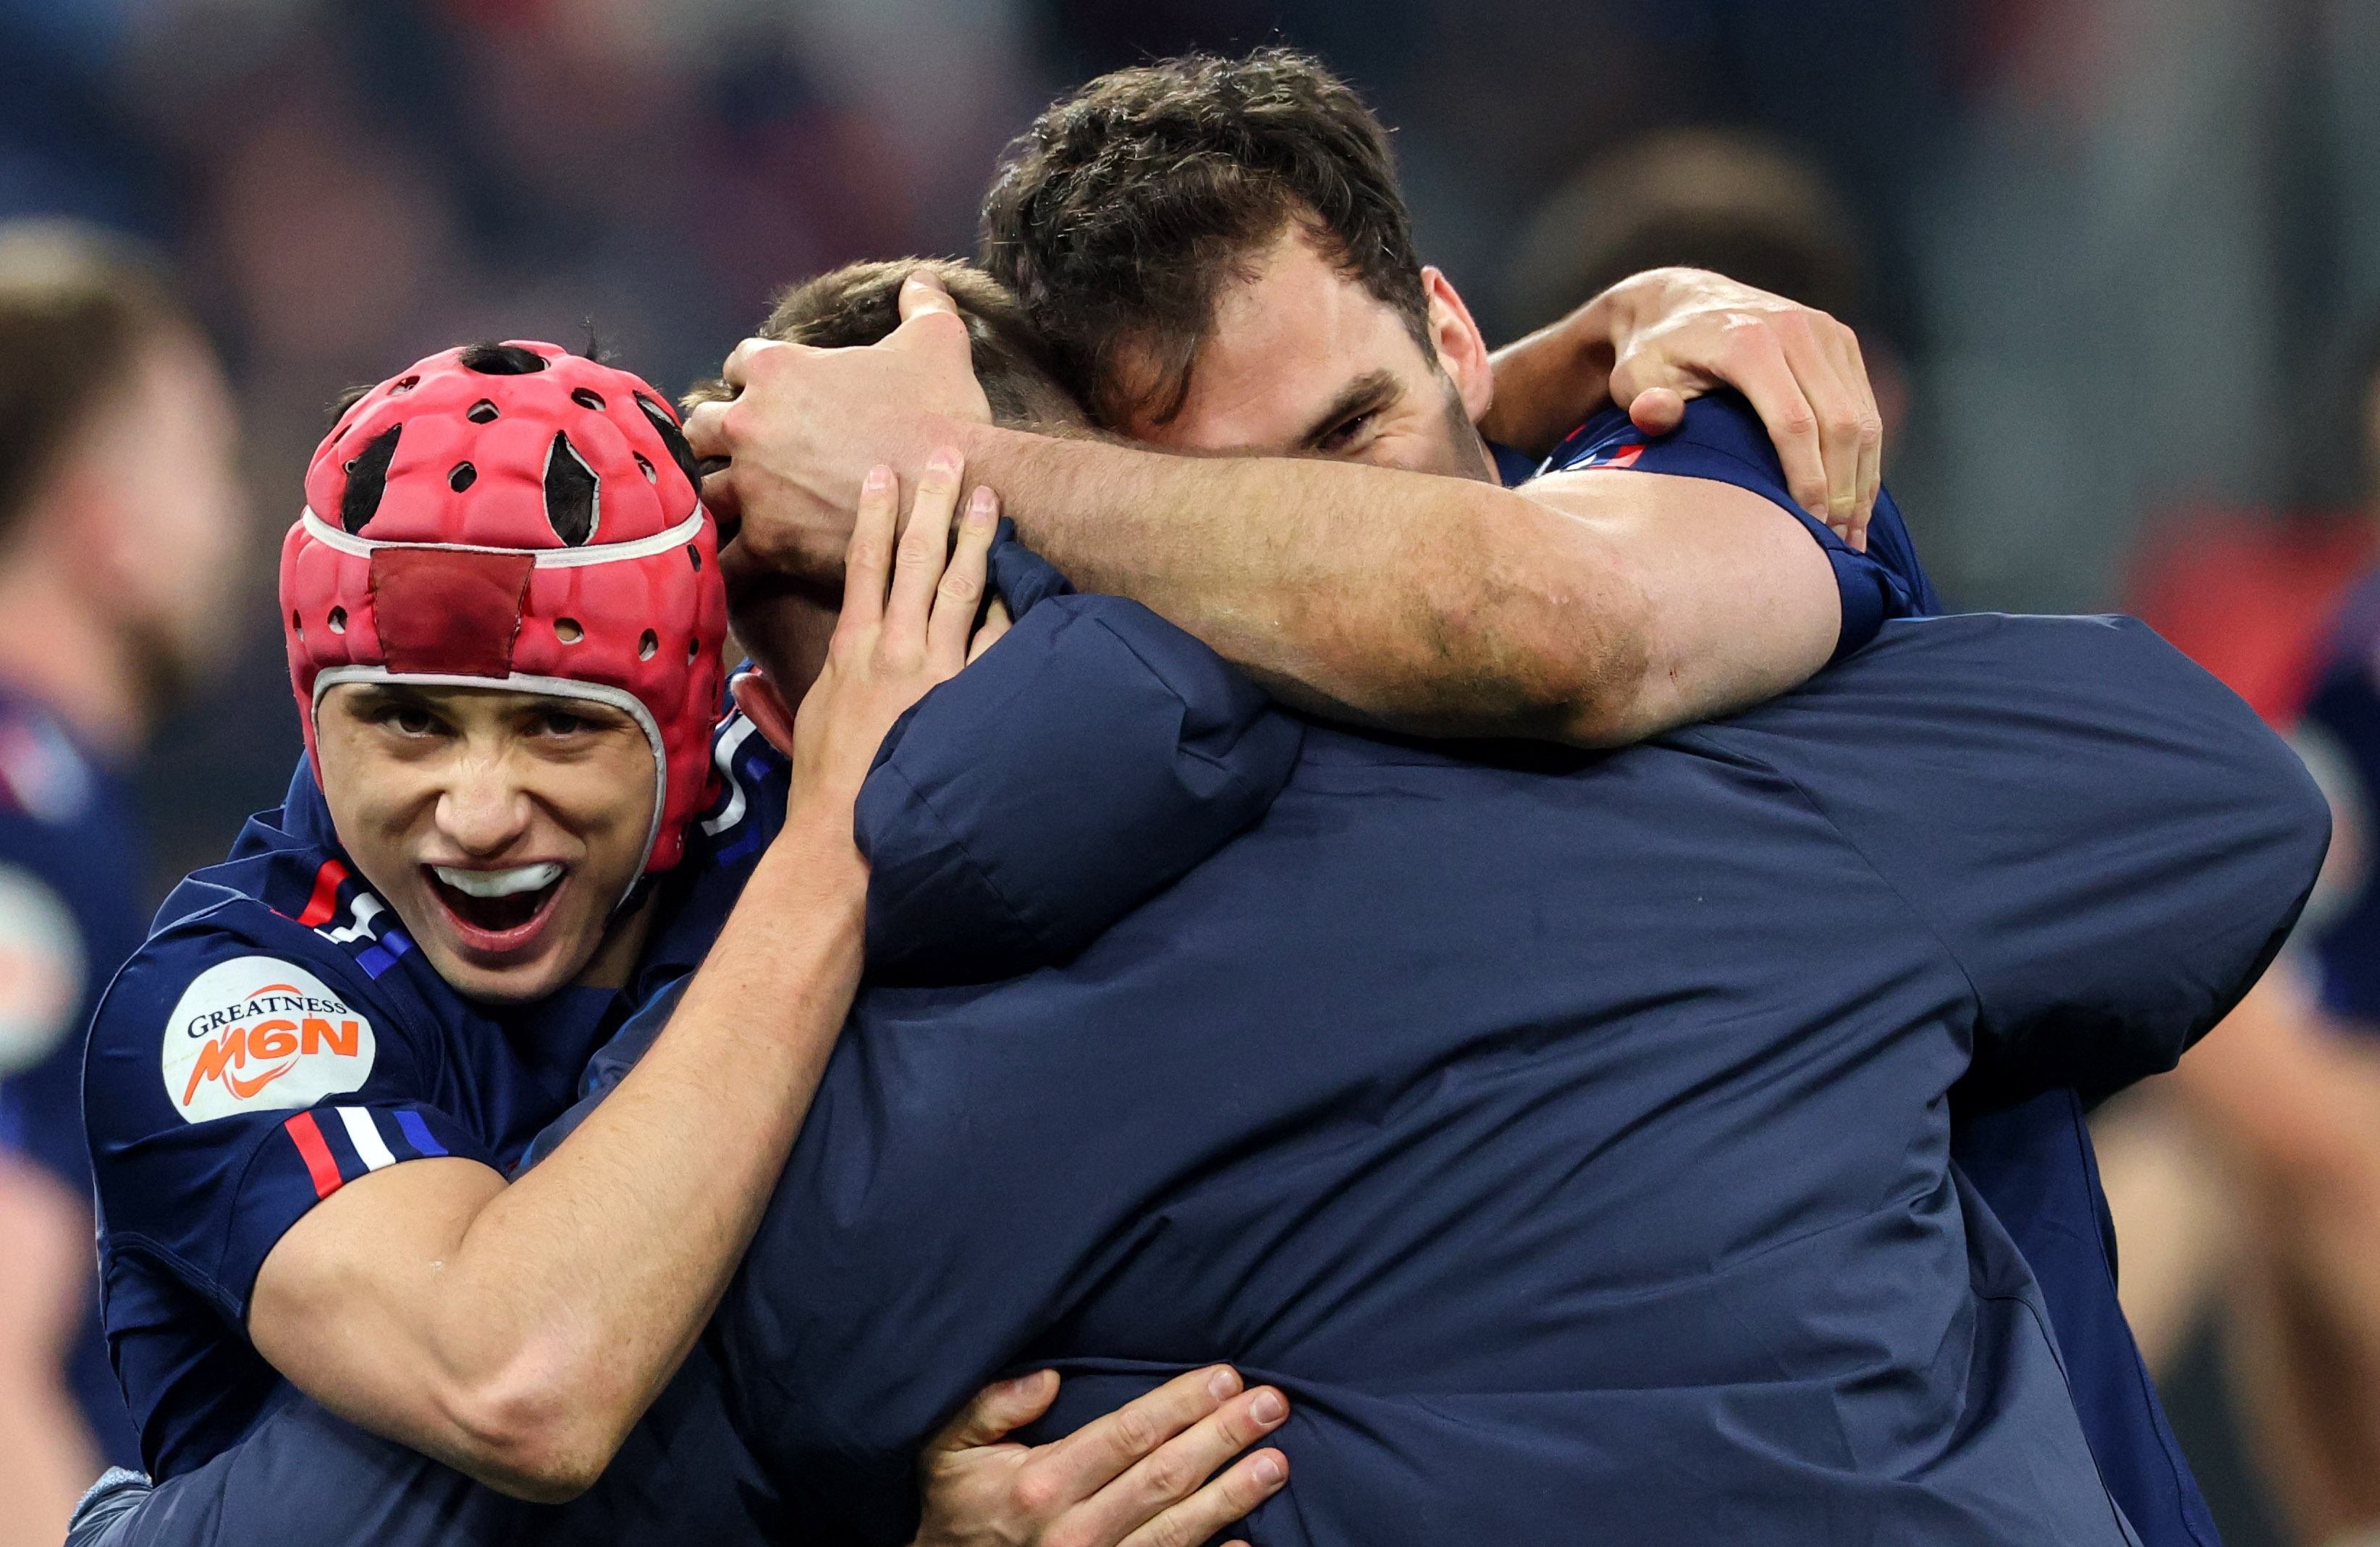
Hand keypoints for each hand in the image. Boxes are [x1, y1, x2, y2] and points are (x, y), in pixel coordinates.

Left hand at [687, 273, 991, 589]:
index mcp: (779, 371)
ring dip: (713, 497)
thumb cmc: (944, 414)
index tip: (772, 399)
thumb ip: (922, 303)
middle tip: (746, 456)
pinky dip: (721, 564)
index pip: (740, 363)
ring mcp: (754, 485)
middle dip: (718, 440)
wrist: (958, 489)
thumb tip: (922, 279)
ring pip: (701, 490)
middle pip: (701, 427)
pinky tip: (727, 568)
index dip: (755, 379)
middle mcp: (751, 425)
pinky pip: (724, 557)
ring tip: (731, 509)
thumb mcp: (938, 341)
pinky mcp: (768, 539)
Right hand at [737, 452, 997, 820]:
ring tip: (990, 498)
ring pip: (962, 587)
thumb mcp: (811, 713)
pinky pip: (998, 642)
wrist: (851, 833)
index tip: (883, 472)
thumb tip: (777, 660)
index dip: (875, 513)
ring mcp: (937, 671)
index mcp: (852, 646)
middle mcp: (895, 647)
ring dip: (976, 538)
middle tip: (950, 457)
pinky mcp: (968, 698)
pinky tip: (1027, 579)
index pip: (865, 562)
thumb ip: (814, 674)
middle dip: (933, 502)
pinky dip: (1013, 608)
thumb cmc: (829, 780)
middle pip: (918, 558)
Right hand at [913, 1366, 1289, 1546]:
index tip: (1224, 1379)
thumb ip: (990, 1407)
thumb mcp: (949, 1448)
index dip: (1180, 1406)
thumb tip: (1047, 1379)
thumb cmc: (956, 1505)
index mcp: (1041, 1486)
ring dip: (1233, 1496)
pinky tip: (1250, 1543)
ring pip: (1178, 1532)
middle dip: (1222, 1438)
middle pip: (1165, 1479)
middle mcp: (1075, 1533)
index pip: (1127, 1437)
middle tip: (1270, 1406)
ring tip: (1277, 1463)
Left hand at [1485, 267, 1882, 547]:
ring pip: (1863, 419)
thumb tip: (1655, 415)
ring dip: (1863, 482)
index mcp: (1749, 342)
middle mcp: (1797, 329)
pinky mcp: (1841, 340)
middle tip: (1838, 548)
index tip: (1806, 530)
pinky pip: (1866, 406)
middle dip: (1843, 492)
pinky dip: (1866, 457)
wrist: (1679, 301)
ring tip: (1852, 537)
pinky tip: (1857, 501)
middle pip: (1839, 425)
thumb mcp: (1635, 377)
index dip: (1806, 482)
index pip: (1794, 424)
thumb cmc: (1653, 355)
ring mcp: (1826, 331)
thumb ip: (1646, 401)